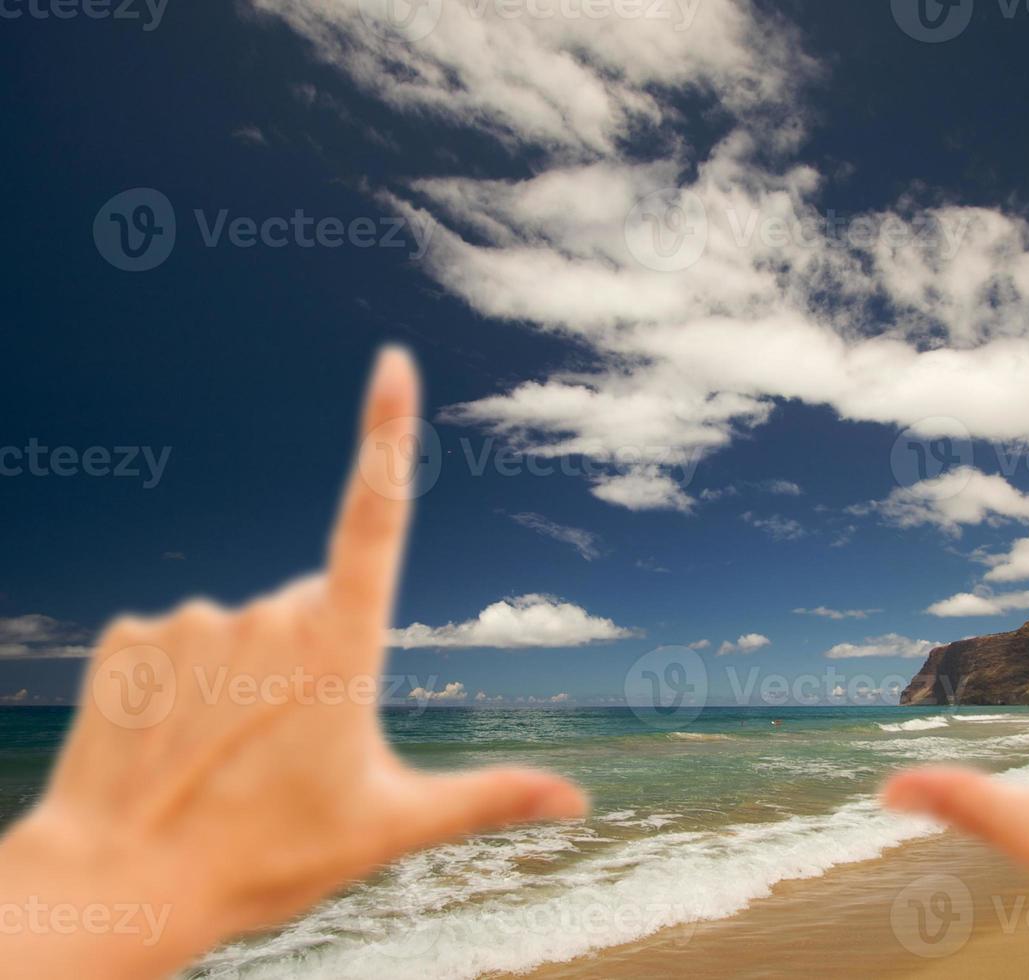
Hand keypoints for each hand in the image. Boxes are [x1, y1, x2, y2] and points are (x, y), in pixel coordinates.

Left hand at [0, 349, 586, 978]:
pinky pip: (176, 641)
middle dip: (312, 660)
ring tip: (227, 758)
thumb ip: (488, 797)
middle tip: (290, 751)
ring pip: (244, 627)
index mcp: (340, 647)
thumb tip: (579, 801)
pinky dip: (182, 681)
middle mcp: (268, 615)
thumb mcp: (390, 828)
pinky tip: (174, 743)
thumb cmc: (264, 858)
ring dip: (245, 676)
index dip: (388, 435)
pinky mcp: (132, 638)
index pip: (376, 517)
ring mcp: (194, 622)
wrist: (118, 889)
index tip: (394, 364)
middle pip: (312, 608)